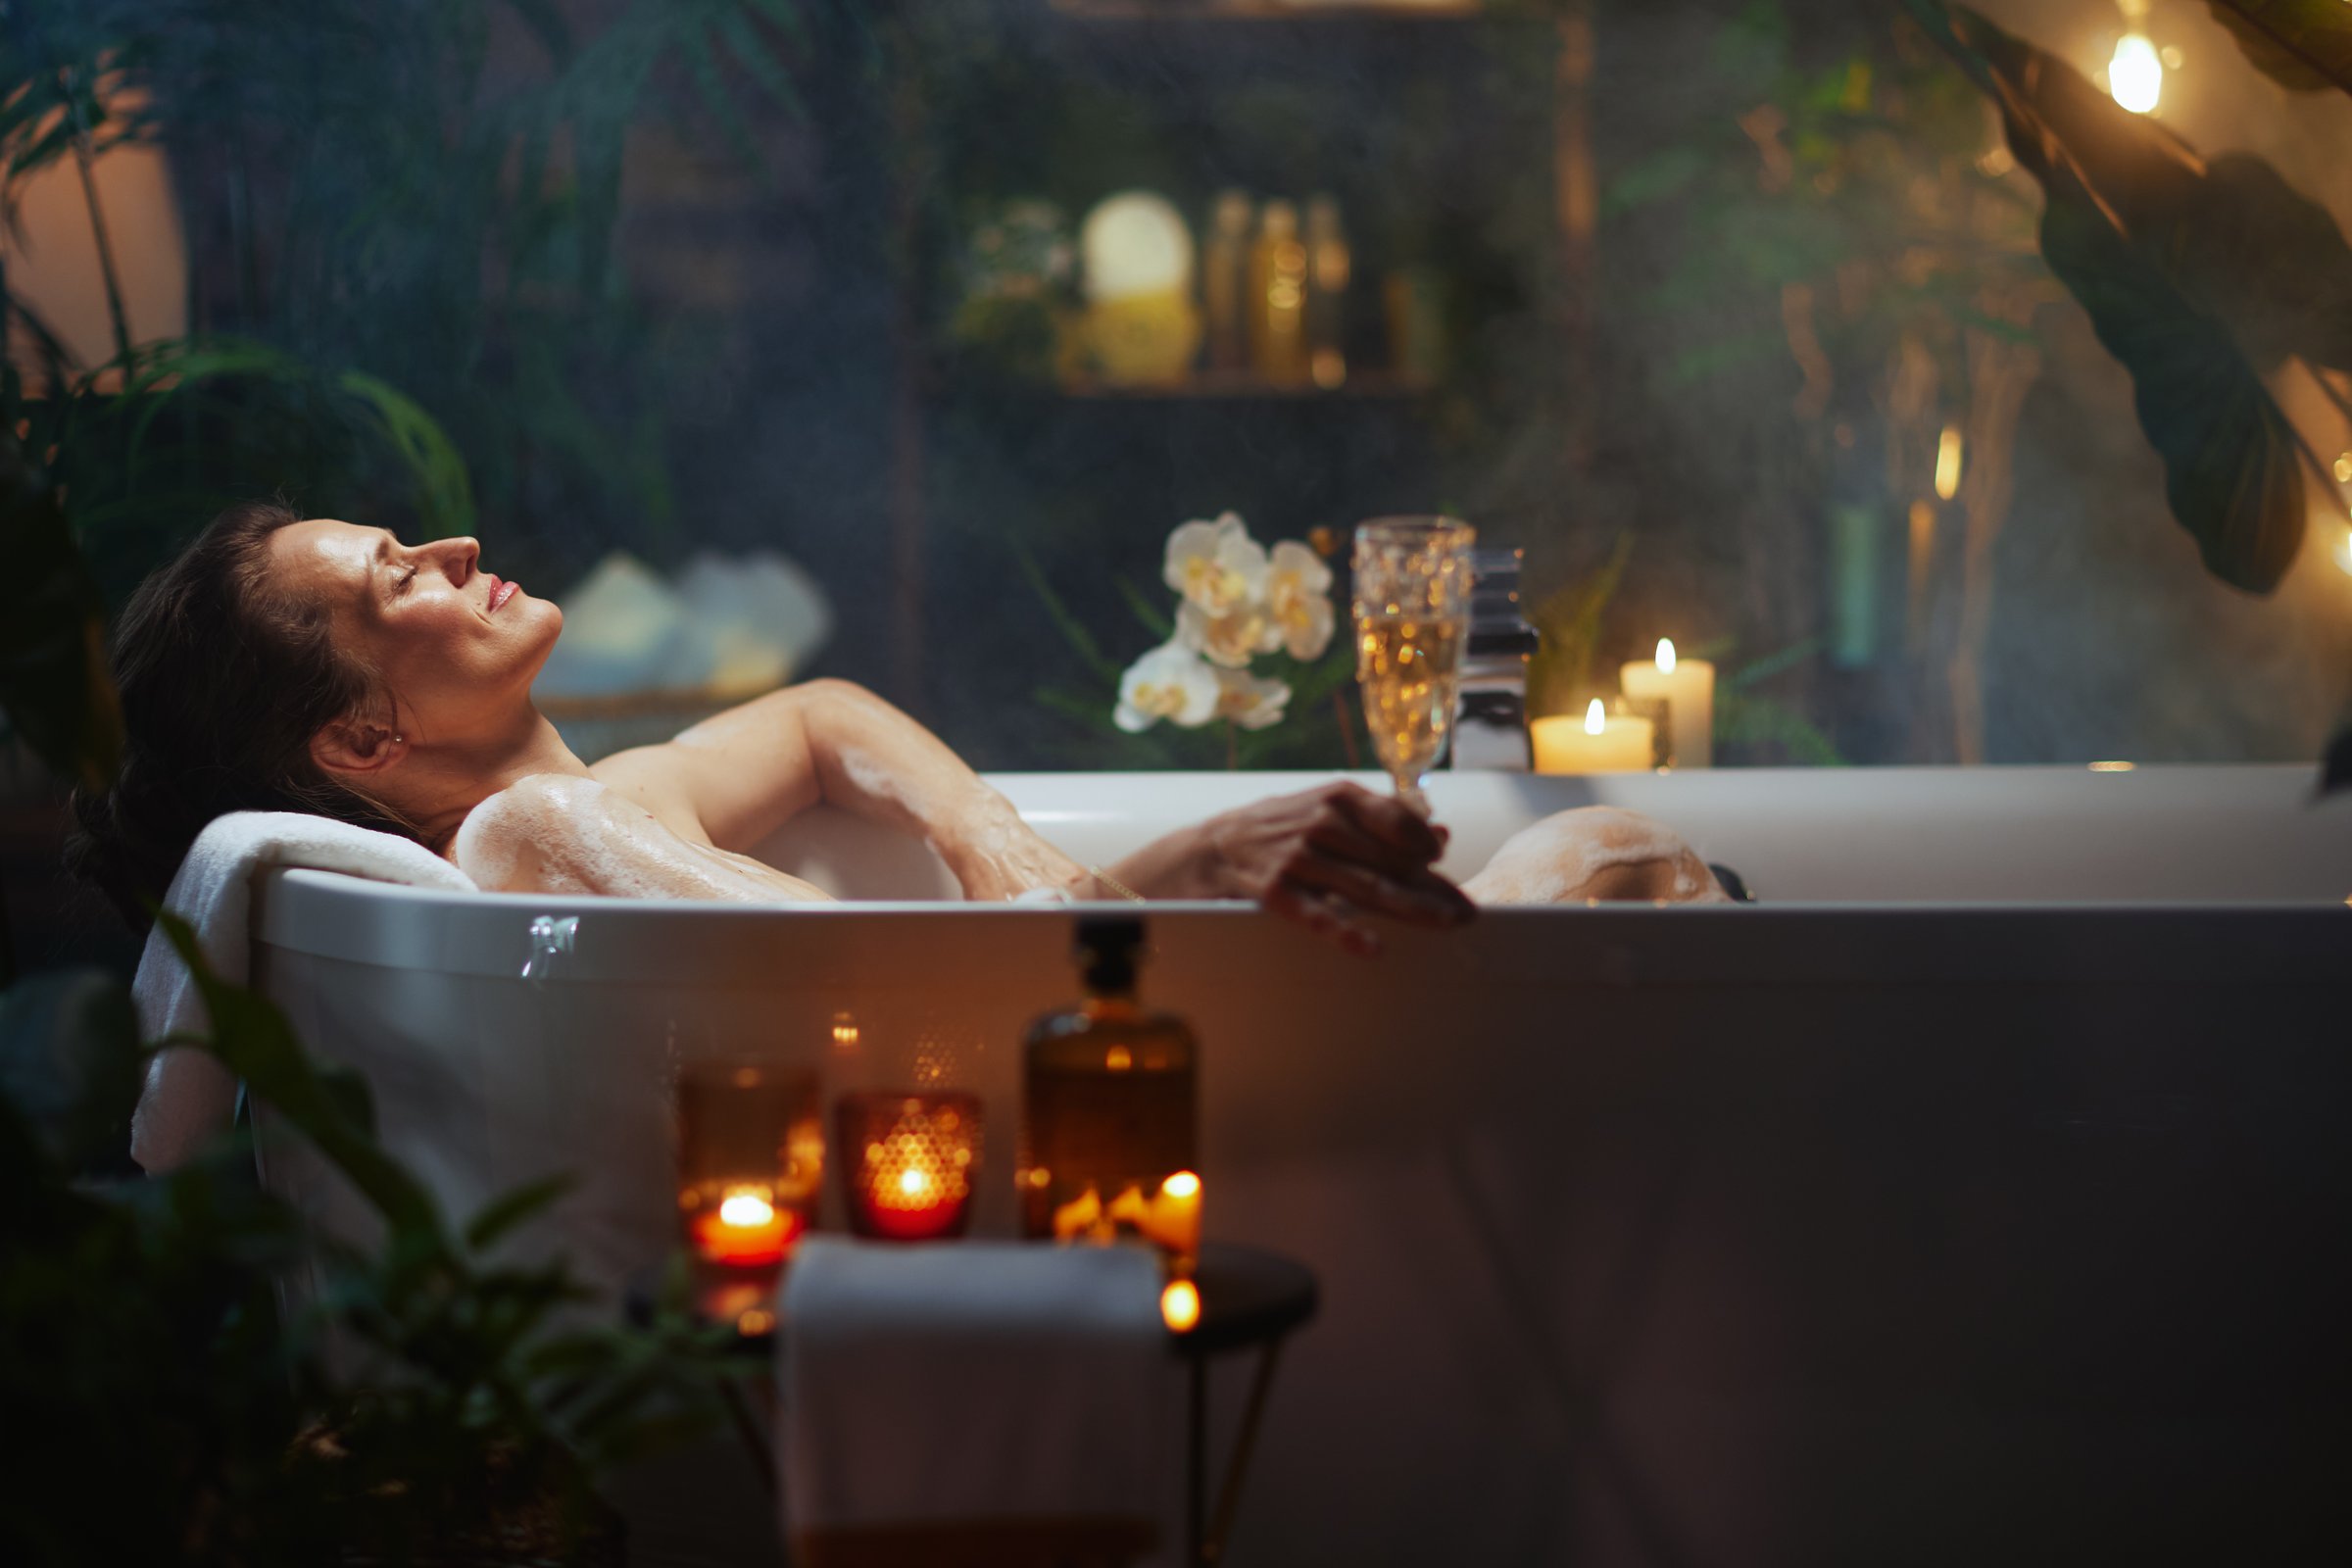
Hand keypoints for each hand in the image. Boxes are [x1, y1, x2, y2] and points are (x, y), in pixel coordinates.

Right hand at [1120, 781, 1476, 955]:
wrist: (1208, 849)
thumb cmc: (1278, 829)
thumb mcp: (1326, 811)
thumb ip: (1381, 821)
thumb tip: (1438, 835)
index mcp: (1339, 797)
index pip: (1398, 821)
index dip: (1427, 849)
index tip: (1447, 872)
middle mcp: (1321, 823)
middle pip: (1391, 860)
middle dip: (1433, 889)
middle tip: (1469, 913)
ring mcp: (1297, 858)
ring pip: (1366, 888)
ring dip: (1412, 909)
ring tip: (1447, 926)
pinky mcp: (1274, 892)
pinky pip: (1318, 915)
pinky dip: (1346, 932)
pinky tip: (1373, 949)